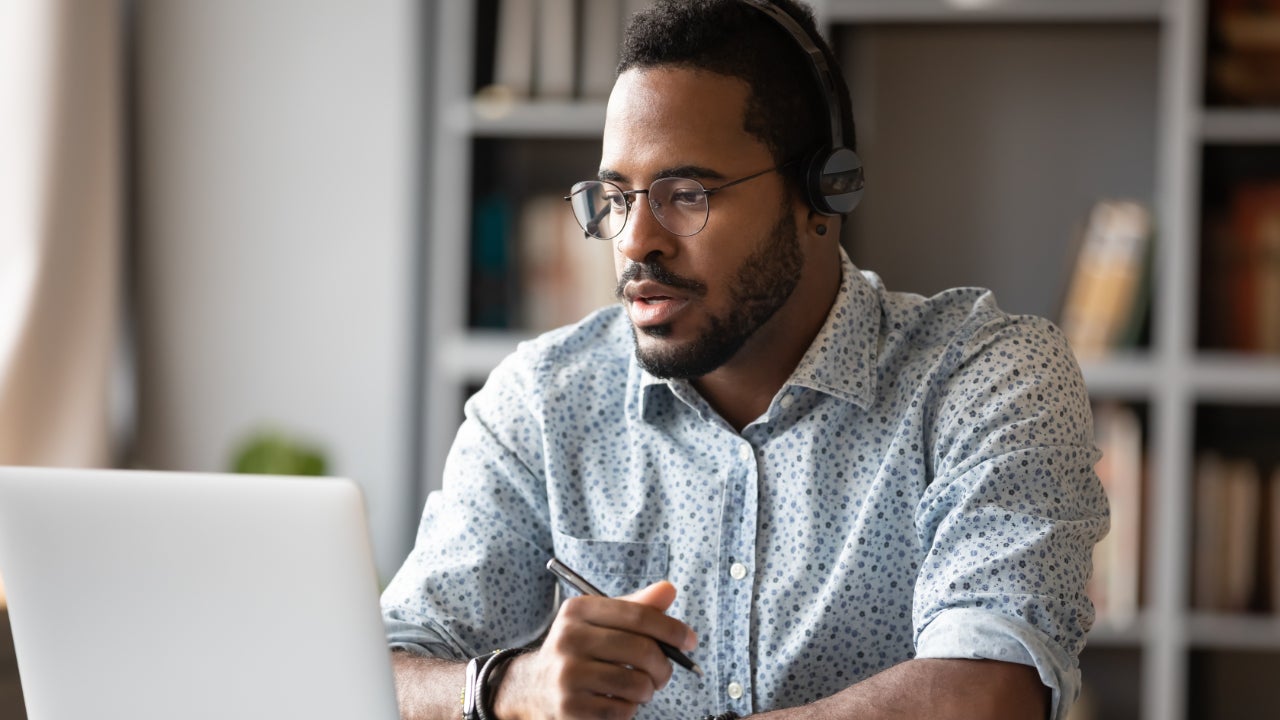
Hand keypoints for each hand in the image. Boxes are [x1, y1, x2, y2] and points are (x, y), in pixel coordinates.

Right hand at [492, 580, 697, 719]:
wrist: (533, 686)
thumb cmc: (579, 650)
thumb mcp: (601, 621)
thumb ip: (636, 607)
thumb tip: (669, 591)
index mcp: (578, 610)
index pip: (638, 615)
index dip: (672, 629)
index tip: (690, 640)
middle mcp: (568, 639)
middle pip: (642, 651)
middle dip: (664, 666)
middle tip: (664, 673)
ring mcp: (567, 675)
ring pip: (636, 684)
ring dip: (647, 690)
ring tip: (640, 688)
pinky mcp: (569, 707)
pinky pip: (621, 711)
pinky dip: (629, 709)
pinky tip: (617, 701)